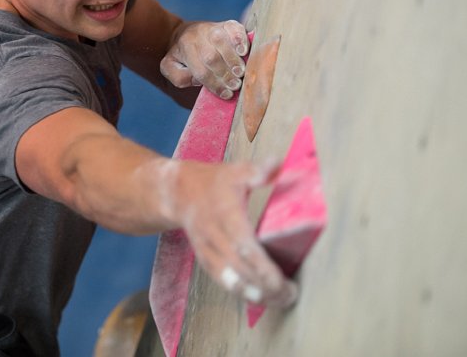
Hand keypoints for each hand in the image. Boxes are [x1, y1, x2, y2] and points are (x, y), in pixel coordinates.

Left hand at [159, 20, 248, 98]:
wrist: (186, 32)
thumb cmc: (183, 55)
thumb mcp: (171, 68)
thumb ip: (179, 77)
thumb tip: (197, 80)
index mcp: (184, 47)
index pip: (200, 70)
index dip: (214, 84)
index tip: (226, 94)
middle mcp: (197, 35)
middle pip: (211, 57)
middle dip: (224, 74)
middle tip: (235, 86)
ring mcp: (212, 27)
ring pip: (221, 41)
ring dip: (233, 60)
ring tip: (240, 73)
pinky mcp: (227, 24)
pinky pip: (235, 28)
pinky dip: (240, 40)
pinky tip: (244, 52)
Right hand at [167, 158, 297, 307]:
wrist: (176, 193)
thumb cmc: (212, 181)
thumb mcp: (234, 171)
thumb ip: (257, 171)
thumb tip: (278, 164)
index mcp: (225, 214)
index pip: (244, 246)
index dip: (262, 267)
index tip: (282, 280)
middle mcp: (214, 236)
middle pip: (239, 269)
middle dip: (265, 287)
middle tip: (289, 295)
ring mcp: (208, 250)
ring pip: (229, 280)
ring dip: (254, 295)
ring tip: (279, 301)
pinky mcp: (205, 259)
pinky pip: (222, 281)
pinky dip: (241, 292)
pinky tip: (259, 298)